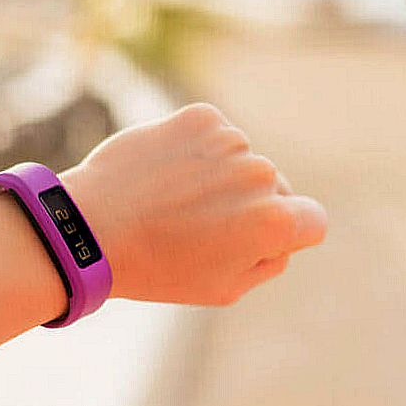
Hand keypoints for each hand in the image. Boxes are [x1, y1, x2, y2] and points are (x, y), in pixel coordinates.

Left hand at [61, 103, 326, 304]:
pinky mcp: (203, 117)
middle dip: (249, 205)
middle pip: (275, 189)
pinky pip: (216, 136)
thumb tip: (286, 230)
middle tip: (199, 226)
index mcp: (275, 222)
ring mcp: (232, 141)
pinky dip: (198, 151)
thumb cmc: (159, 268)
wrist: (91, 226)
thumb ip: (271, 260)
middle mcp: (262, 175)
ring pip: (242, 161)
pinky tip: (166, 173)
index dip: (289, 234)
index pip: (314, 220)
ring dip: (220, 177)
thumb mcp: (226, 288)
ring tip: (175, 201)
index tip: (252, 239)